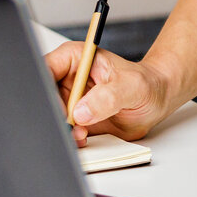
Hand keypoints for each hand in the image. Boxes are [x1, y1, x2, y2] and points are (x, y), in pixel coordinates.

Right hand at [45, 42, 174, 144]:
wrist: (154, 100)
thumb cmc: (145, 84)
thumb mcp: (132, 86)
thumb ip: (109, 96)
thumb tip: (82, 111)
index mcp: (75, 58)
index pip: (46, 69)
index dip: (47, 90)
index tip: (62, 110)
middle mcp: (67, 78)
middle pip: (43, 96)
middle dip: (54, 114)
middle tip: (72, 126)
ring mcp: (68, 99)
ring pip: (50, 115)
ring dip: (62, 128)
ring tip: (83, 132)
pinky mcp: (73, 118)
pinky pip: (61, 130)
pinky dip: (69, 137)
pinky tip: (84, 136)